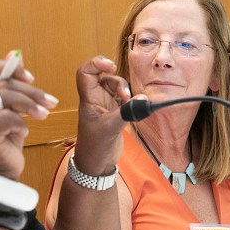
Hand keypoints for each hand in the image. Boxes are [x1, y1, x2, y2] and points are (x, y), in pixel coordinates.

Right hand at [0, 51, 58, 179]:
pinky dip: (19, 123)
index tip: (32, 79)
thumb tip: (15, 55)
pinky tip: (25, 132)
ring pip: (4, 97)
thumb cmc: (4, 141)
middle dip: (32, 92)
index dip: (13, 69)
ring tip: (44, 116)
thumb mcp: (10, 109)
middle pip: (4, 84)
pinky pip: (4, 118)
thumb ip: (11, 86)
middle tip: (50, 103)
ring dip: (30, 105)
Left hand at [73, 56, 131, 175]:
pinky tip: (137, 109)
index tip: (111, 67)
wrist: (96, 166)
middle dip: (118, 83)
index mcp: (88, 100)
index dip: (96, 64)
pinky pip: (125, 100)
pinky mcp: (115, 114)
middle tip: (125, 97)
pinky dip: (132, 101)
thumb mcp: (111, 129)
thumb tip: (144, 100)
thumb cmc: (95, 148)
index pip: (85, 73)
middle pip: (106, 78)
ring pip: (117, 88)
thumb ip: (127, 113)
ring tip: (131, 104)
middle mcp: (96, 100)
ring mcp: (106, 106)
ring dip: (126, 92)